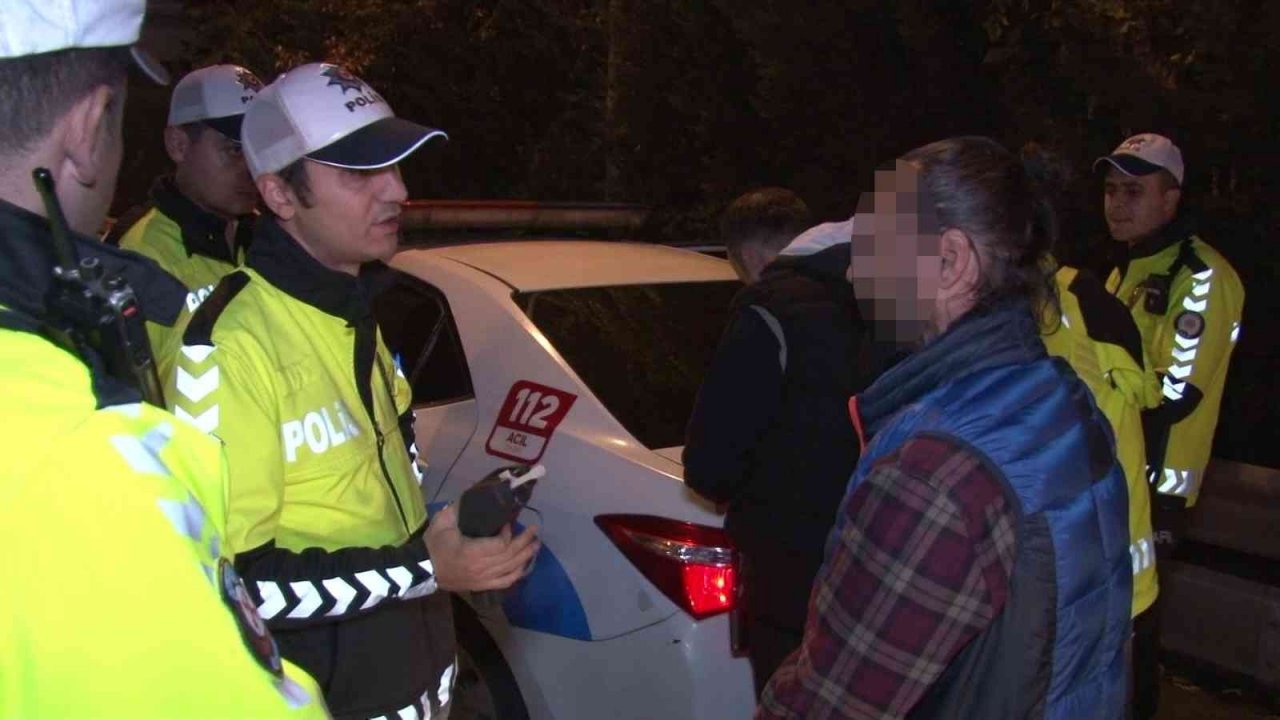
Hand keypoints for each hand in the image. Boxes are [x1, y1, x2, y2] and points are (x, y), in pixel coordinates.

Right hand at [425, 503, 540, 591]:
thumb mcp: (442, 522)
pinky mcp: (482, 585)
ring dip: (526, 556)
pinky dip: (518, 573)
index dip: (508, 533)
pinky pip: (506, 582)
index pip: (500, 545)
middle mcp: (480, 568)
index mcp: (471, 552)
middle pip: (510, 556)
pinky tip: (526, 564)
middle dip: (524, 541)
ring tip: (536, 544)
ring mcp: (483, 579)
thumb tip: (477, 496)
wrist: (423, 569)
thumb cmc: (433, 545)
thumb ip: (458, 509)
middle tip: (535, 530)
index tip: (508, 522)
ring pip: (511, 569)